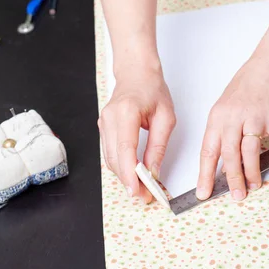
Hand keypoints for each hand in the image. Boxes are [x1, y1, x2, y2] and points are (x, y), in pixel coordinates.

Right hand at [98, 61, 175, 202]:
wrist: (136, 73)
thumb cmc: (152, 89)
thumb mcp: (166, 117)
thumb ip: (158, 146)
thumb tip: (153, 172)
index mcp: (126, 112)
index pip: (125, 149)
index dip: (130, 174)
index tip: (138, 191)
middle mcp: (110, 118)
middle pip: (115, 159)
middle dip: (129, 181)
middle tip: (146, 195)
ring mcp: (103, 123)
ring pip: (110, 159)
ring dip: (124, 176)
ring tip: (142, 188)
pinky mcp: (103, 128)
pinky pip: (109, 153)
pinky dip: (121, 166)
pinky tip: (133, 173)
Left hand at [196, 56, 268, 201]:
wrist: (266, 67)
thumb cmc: (244, 89)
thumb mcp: (224, 109)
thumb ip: (222, 136)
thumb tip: (224, 168)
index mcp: (218, 117)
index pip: (208, 150)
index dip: (205, 174)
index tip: (203, 193)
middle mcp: (234, 118)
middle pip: (229, 154)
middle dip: (232, 180)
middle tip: (236, 196)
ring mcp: (256, 117)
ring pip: (250, 152)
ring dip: (252, 173)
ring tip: (254, 186)